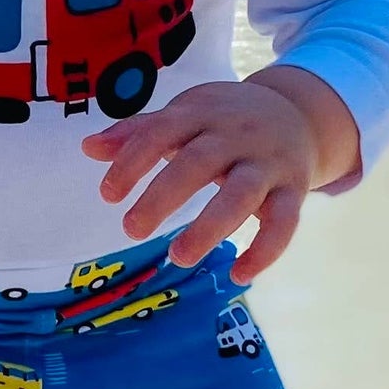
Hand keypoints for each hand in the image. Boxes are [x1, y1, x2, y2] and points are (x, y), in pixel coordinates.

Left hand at [80, 70, 358, 284]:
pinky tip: (239, 276)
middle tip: (130, 231)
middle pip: (199, 162)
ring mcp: (267, 162)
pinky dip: (265, 251)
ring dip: (209, 227)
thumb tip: (88, 148)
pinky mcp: (294, 189)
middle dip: (163, 196)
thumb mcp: (185, 114)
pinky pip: (284, 223)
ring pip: (241, 195)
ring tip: (177, 257)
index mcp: (201, 113)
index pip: (161, 132)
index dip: (133, 161)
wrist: (299, 113)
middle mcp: (236, 135)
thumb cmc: (225, 120)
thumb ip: (139, 133)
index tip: (108, 194)